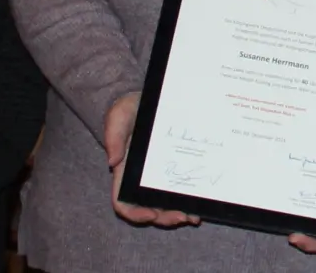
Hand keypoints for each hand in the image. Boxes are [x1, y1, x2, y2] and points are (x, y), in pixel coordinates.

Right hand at [104, 92, 199, 227]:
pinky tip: (203, 200)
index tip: (150, 215)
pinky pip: (182, 187)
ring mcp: (159, 174)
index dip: (135, 212)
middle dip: (165, 218)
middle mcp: (141, 178)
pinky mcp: (176, 165)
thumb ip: (113, 136)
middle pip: (150, 208)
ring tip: (195, 216)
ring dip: (180, 213)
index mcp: (124, 172)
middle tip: (183, 217)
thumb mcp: (118, 116)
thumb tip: (113, 160)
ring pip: (167, 203)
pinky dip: (190, 197)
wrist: (146, 98)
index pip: (123, 201)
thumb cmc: (128, 108)